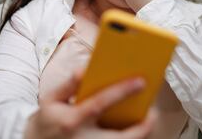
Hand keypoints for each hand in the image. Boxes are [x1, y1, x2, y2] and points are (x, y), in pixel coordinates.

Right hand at [24, 69, 155, 138]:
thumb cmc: (48, 119)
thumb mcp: (51, 98)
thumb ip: (69, 84)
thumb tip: (85, 69)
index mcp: (72, 120)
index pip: (100, 104)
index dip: (121, 91)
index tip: (140, 81)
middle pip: (119, 138)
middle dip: (142, 127)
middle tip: (153, 113)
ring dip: (139, 134)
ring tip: (148, 119)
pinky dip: (129, 138)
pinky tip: (135, 128)